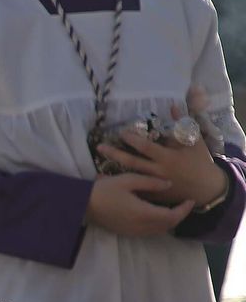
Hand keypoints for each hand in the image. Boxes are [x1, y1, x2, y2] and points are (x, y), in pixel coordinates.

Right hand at [85, 173, 193, 236]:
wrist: (81, 204)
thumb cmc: (104, 189)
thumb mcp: (128, 179)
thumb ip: (151, 183)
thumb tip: (169, 184)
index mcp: (142, 212)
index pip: (171, 216)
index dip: (184, 209)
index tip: (190, 200)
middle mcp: (139, 226)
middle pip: (167, 226)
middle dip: (179, 216)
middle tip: (185, 205)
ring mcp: (132, 231)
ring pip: (158, 230)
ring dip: (169, 222)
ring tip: (174, 209)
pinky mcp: (125, 232)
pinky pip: (148, 232)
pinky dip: (158, 225)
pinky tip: (157, 215)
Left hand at [95, 104, 226, 206]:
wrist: (205, 188)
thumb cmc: (199, 162)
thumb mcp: (195, 141)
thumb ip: (182, 123)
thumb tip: (173, 105)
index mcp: (168, 158)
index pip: (147, 148)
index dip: (134, 140)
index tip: (121, 133)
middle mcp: (158, 172)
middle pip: (132, 163)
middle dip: (115, 154)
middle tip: (100, 146)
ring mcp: (153, 185)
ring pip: (129, 178)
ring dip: (112, 173)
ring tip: (95, 168)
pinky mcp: (151, 195)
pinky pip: (133, 191)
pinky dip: (120, 187)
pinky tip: (105, 184)